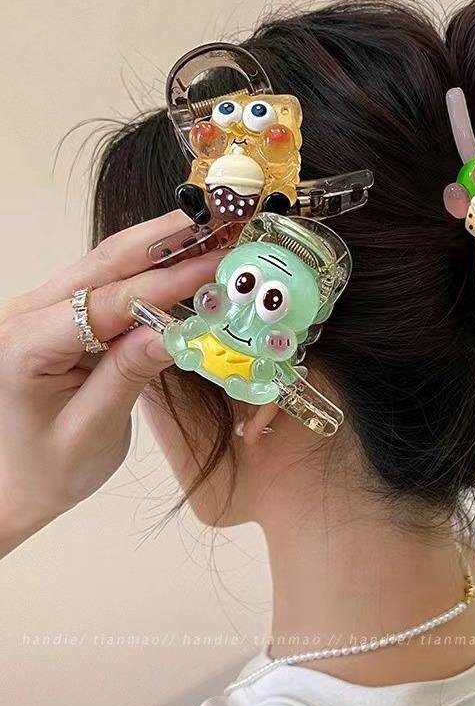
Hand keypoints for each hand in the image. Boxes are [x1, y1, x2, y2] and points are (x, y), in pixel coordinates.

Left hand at [0, 211, 222, 557]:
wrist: (7, 485)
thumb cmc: (46, 471)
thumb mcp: (91, 433)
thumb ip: (128, 376)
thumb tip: (175, 332)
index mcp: (27, 345)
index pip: (111, 302)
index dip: (168, 282)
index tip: (218, 265)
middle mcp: (26, 314)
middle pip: (106, 262)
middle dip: (167, 238)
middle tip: (222, 220)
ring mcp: (39, 310)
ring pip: (106, 263)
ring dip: (160, 246)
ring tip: (210, 231)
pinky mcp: (58, 316)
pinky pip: (107, 283)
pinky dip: (148, 269)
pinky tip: (181, 260)